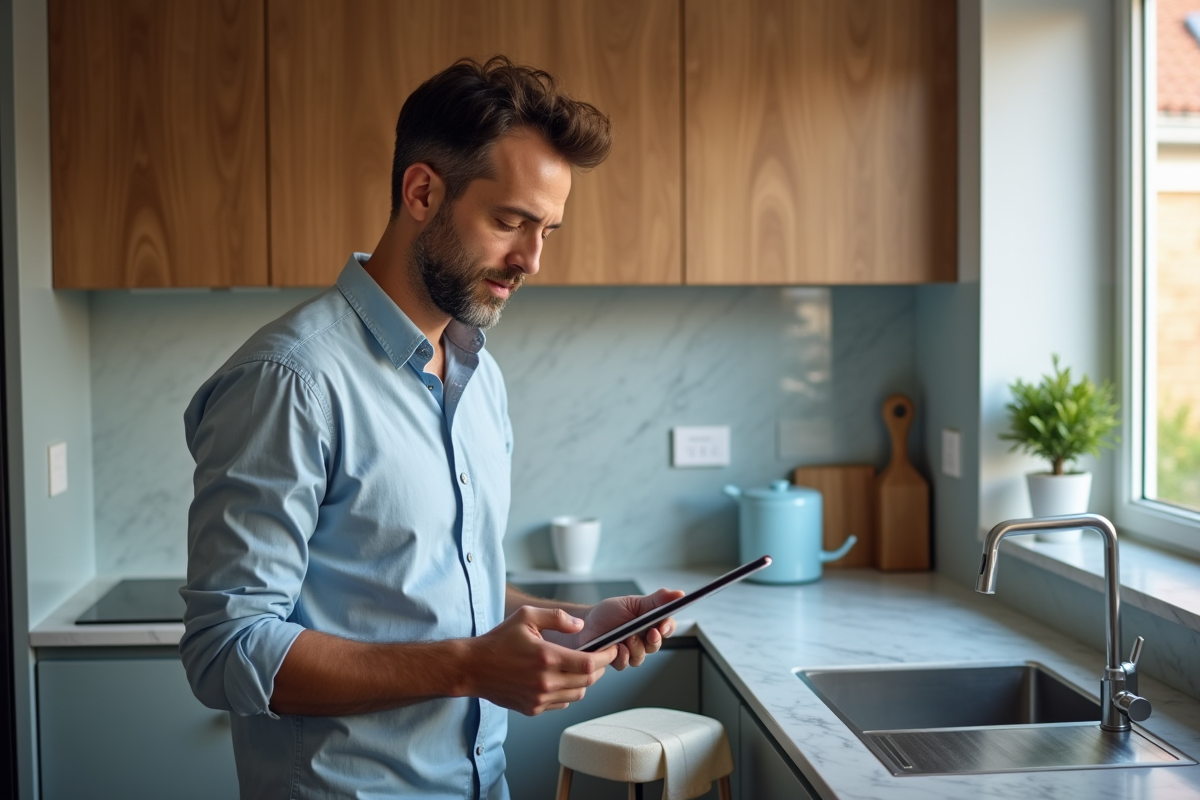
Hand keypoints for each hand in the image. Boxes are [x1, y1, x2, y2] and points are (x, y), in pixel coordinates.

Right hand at [467, 606, 616, 715]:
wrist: (473, 668)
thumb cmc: (499, 640)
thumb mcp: (526, 617)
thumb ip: (556, 618)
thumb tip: (580, 626)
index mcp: (547, 657)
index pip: (590, 663)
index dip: (607, 656)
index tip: (612, 648)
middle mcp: (545, 681)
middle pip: (588, 681)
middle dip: (600, 668)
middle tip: (601, 657)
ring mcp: (539, 698)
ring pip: (578, 694)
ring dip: (585, 681)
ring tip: (581, 667)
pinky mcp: (533, 709)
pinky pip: (562, 703)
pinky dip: (568, 692)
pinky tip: (562, 679)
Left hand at [573, 588, 685, 670]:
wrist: (584, 624)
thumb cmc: (608, 612)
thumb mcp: (633, 603)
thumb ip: (656, 600)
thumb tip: (679, 594)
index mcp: (649, 622)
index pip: (667, 627)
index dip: (668, 627)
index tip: (663, 626)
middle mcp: (642, 638)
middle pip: (657, 644)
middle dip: (654, 640)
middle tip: (649, 633)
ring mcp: (631, 650)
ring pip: (642, 656)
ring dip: (636, 647)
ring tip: (625, 638)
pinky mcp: (618, 660)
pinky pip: (626, 663)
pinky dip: (622, 656)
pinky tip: (616, 648)